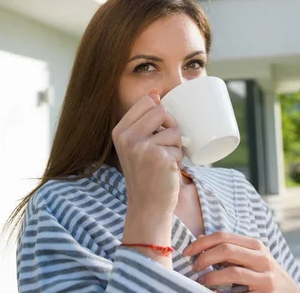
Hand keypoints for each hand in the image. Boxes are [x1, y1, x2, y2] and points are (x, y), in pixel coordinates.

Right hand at [112, 90, 182, 214]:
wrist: (147, 205)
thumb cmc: (146, 173)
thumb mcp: (137, 144)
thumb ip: (144, 120)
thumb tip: (155, 93)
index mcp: (120, 130)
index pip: (147, 101)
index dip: (160, 113)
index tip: (158, 131)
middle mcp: (127, 137)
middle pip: (162, 111)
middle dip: (170, 127)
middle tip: (164, 147)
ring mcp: (141, 147)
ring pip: (174, 130)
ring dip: (176, 146)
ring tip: (164, 161)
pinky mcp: (158, 157)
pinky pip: (179, 148)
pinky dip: (179, 160)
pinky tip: (166, 171)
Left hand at [184, 232, 299, 291]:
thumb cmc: (264, 273)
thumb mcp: (250, 257)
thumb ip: (228, 249)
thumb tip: (200, 239)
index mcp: (254, 245)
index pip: (223, 237)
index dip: (202, 243)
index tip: (187, 251)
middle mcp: (262, 258)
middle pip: (226, 250)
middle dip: (204, 258)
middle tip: (194, 268)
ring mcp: (265, 276)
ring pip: (232, 272)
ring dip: (211, 278)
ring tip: (201, 282)